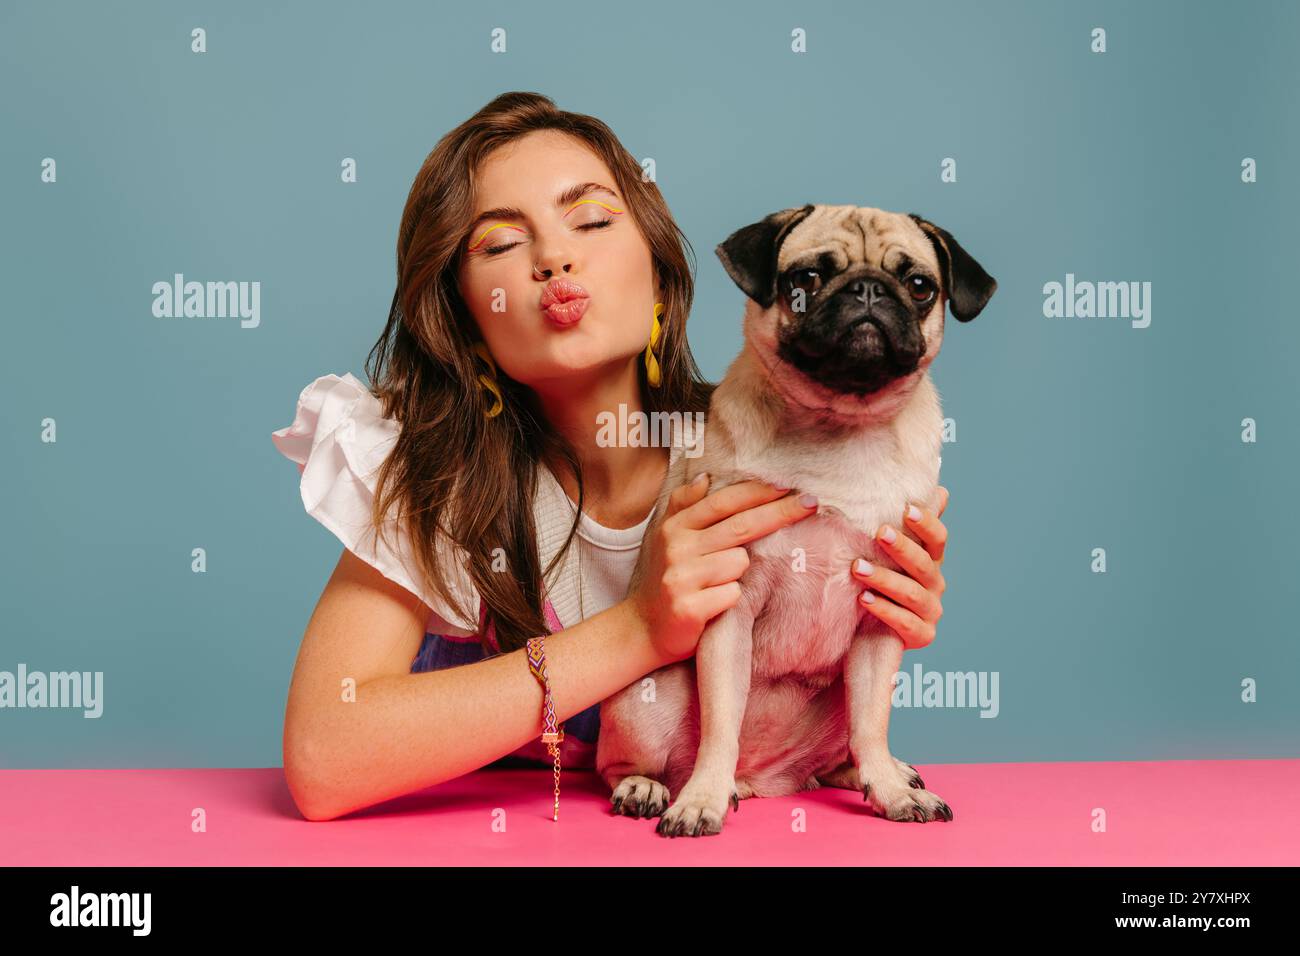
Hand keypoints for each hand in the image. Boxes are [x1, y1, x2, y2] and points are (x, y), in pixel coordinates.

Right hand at [629, 474, 818, 664]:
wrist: (643, 629)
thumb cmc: (666, 580)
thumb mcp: (666, 538)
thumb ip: (684, 505)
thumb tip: (705, 476)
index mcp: (675, 528)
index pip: (724, 502)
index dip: (757, 492)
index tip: (788, 485)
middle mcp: (677, 548)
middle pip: (741, 526)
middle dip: (780, 512)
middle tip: (811, 503)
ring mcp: (682, 578)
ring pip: (740, 562)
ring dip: (739, 574)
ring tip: (717, 584)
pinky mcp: (690, 608)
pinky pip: (734, 594)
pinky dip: (732, 599)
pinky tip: (714, 604)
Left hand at [850, 486, 948, 649]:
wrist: (870, 634)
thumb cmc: (880, 584)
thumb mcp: (889, 555)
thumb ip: (907, 527)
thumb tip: (938, 489)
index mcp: (931, 562)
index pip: (937, 539)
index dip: (926, 523)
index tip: (906, 508)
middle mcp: (935, 585)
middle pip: (924, 564)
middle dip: (902, 548)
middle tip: (879, 532)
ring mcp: (930, 612)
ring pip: (912, 593)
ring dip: (885, 579)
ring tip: (857, 568)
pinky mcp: (922, 636)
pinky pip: (905, 623)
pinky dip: (885, 610)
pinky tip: (864, 599)